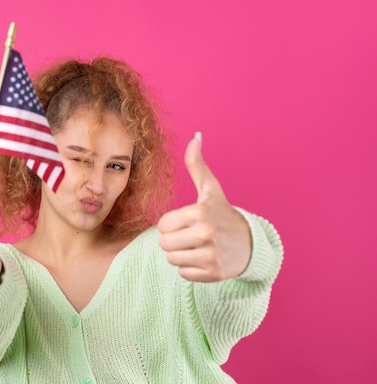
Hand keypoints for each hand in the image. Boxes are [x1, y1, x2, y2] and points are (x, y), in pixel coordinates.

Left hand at [157, 133, 251, 281]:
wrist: (250, 244)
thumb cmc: (222, 214)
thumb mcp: (210, 190)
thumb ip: (197, 166)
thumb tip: (194, 138)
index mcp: (199, 212)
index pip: (162, 225)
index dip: (172, 224)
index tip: (188, 222)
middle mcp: (205, 233)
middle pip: (164, 244)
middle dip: (174, 241)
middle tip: (192, 236)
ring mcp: (210, 255)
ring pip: (172, 259)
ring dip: (181, 255)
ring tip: (197, 247)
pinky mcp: (213, 273)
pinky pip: (183, 274)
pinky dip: (191, 269)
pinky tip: (204, 259)